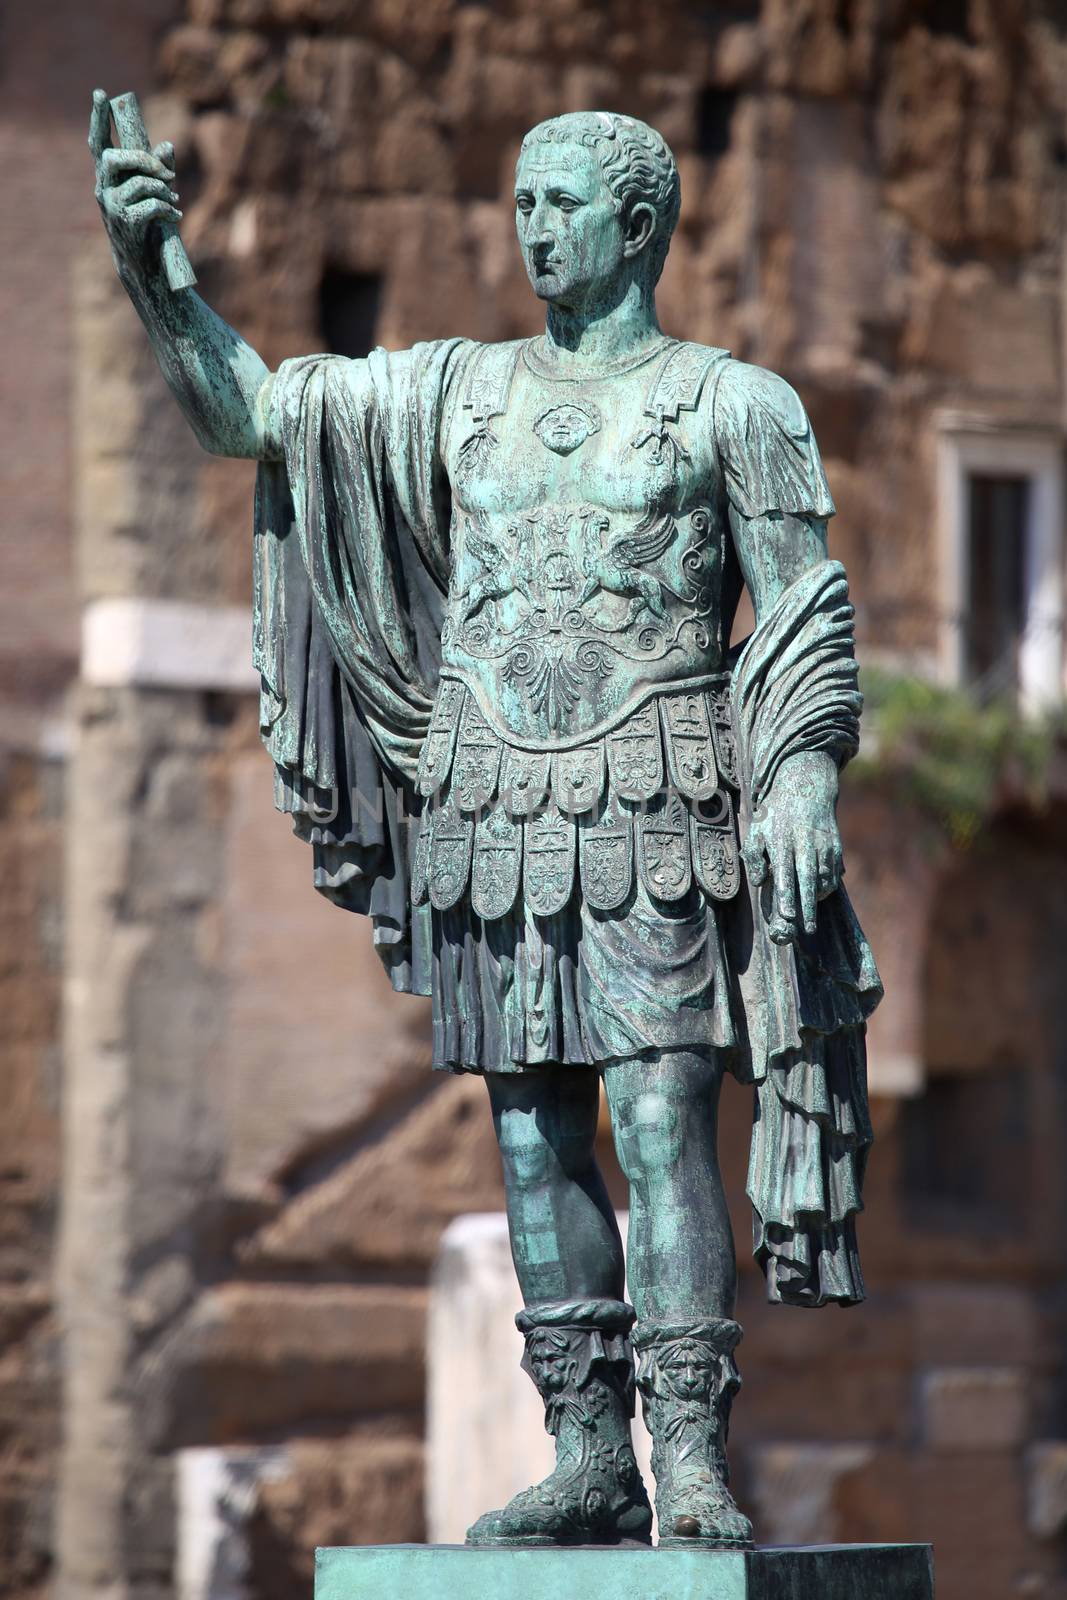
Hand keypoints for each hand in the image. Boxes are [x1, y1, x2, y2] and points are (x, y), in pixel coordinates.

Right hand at [89, 88, 180, 275]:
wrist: (143, 264)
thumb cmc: (147, 225)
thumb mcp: (151, 194)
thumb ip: (157, 169)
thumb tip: (167, 145)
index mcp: (108, 178)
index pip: (98, 144)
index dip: (99, 119)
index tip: (100, 93)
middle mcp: (103, 189)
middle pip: (114, 157)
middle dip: (144, 160)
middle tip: (167, 173)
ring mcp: (111, 206)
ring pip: (139, 183)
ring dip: (163, 189)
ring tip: (174, 199)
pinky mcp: (124, 222)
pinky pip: (151, 205)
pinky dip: (168, 209)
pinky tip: (176, 215)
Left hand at [741, 750, 842, 943]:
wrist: (805, 786)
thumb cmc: (774, 816)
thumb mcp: (757, 831)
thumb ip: (754, 857)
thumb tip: (761, 881)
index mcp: (781, 839)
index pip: (784, 872)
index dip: (786, 894)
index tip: (787, 915)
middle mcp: (803, 841)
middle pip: (807, 878)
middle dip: (808, 905)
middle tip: (808, 929)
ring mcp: (822, 842)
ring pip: (824, 876)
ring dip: (818, 897)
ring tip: (810, 916)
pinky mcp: (835, 843)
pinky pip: (833, 870)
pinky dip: (828, 885)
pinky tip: (819, 894)